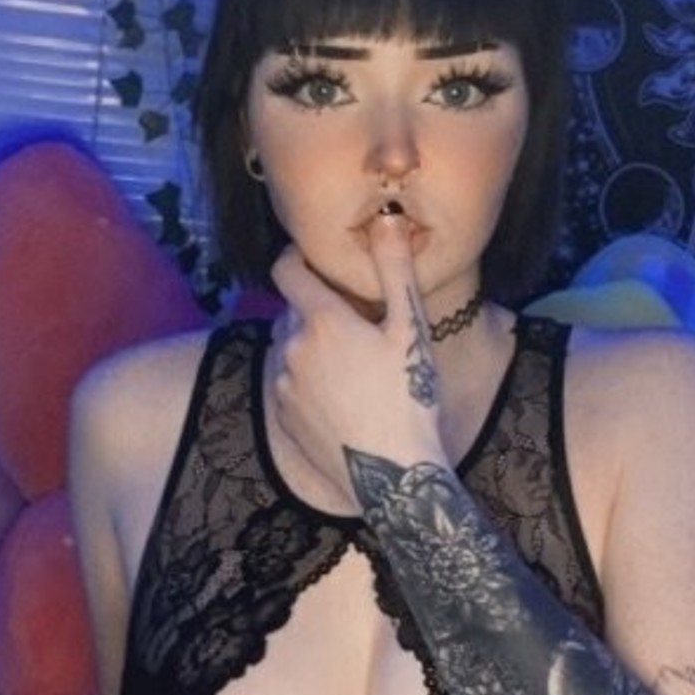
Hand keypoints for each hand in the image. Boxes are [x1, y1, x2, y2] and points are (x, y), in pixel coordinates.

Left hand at [269, 212, 446, 509]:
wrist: (393, 475)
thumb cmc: (409, 397)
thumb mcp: (410, 329)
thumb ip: (395, 270)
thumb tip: (387, 219)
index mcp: (321, 319)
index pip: (286, 269)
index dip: (297, 258)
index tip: (315, 261)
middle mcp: (292, 346)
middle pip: (294, 310)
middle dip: (317, 309)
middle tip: (357, 326)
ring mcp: (284, 384)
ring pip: (291, 348)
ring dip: (312, 347)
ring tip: (353, 367)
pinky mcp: (284, 417)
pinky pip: (290, 385)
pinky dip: (308, 382)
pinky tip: (341, 398)